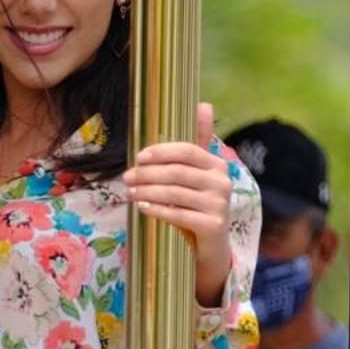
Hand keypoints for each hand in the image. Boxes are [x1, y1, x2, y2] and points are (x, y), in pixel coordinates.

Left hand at [123, 100, 233, 304]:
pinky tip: (142, 208)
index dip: (161, 152)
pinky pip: (177, 215)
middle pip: (177, 172)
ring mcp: (219, 205)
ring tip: (129, 192)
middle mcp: (222, 182)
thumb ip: (196, 143)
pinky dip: (156, 210)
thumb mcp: (198, 173)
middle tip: (127, 177)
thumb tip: (204, 104)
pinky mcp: (212, 226)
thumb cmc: (198, 204)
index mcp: (218, 164)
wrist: (211, 244)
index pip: (187, 151)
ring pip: (174, 194)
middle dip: (147, 174)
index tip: (138, 157)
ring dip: (146, 192)